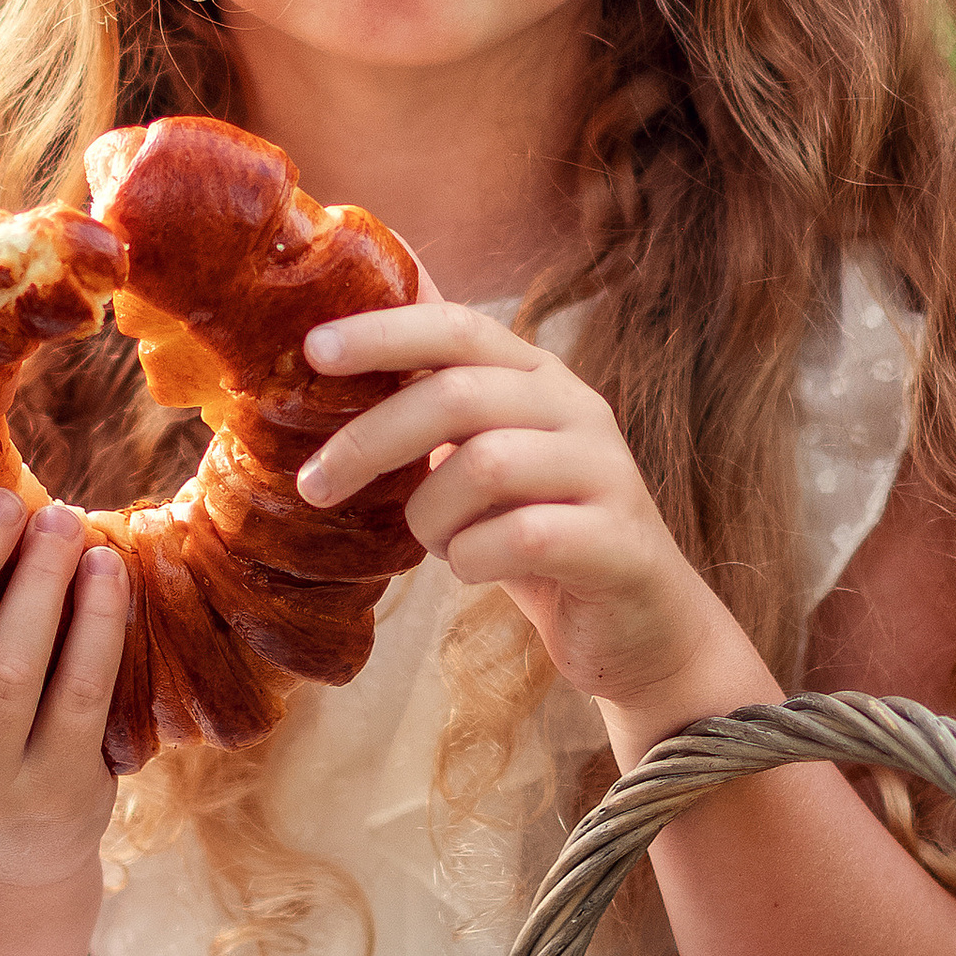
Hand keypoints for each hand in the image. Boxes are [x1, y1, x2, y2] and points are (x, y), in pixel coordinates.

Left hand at [297, 303, 766, 721]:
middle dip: (370, 439)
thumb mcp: (482, 459)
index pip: (458, 327)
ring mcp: (606, 472)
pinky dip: (474, 557)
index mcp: (539, 378)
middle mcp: (578, 409)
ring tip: (433, 541)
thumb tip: (337, 346)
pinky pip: (524, 536)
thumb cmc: (540, 537)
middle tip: (314, 485)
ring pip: (487, 464)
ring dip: (431, 513)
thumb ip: (436, 405)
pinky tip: (472, 568)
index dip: (385, 332)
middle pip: (458, 395)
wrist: (642, 628)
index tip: (313, 350)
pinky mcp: (620, 541)